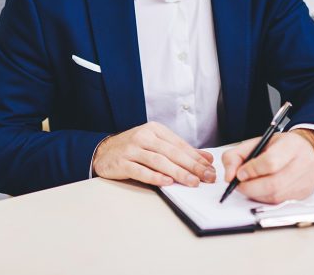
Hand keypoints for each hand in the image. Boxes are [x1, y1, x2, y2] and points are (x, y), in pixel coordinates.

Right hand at [92, 122, 215, 186]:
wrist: (103, 151)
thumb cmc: (133, 148)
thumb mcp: (156, 143)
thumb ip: (180, 150)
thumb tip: (206, 158)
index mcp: (155, 129)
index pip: (180, 144)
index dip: (197, 157)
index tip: (210, 169)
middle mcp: (144, 136)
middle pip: (172, 153)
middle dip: (192, 166)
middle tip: (207, 177)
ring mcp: (132, 149)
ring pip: (159, 161)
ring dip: (178, 173)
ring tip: (192, 182)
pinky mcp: (122, 162)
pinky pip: (141, 171)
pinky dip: (155, 177)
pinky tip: (167, 183)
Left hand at [221, 130, 313, 203]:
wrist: (306, 150)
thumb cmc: (279, 147)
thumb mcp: (256, 142)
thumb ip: (236, 156)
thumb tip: (229, 177)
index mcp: (291, 145)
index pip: (270, 162)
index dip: (251, 170)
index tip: (239, 173)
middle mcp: (302, 163)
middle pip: (273, 184)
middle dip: (250, 187)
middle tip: (239, 184)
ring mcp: (305, 181)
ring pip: (275, 196)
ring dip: (256, 194)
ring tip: (249, 186)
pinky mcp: (304, 194)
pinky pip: (279, 202)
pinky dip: (265, 198)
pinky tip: (261, 190)